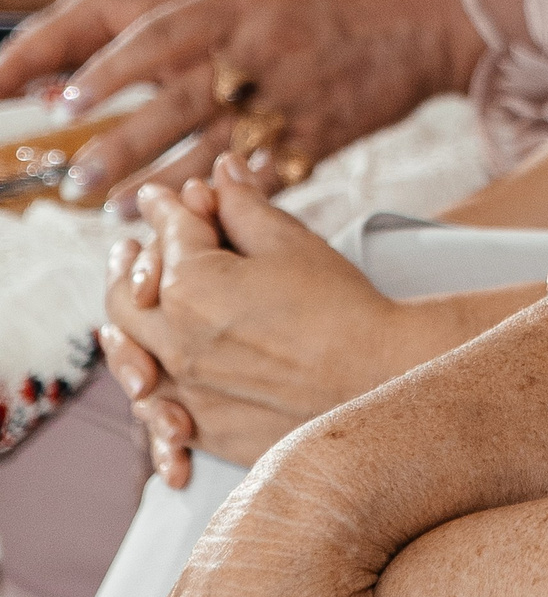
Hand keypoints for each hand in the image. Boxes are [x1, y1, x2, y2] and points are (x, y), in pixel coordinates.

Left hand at [47, 0, 481, 211]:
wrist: (434, 14)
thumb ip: (198, 24)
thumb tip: (110, 62)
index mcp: (245, 1)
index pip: (162, 34)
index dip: (111, 68)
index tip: (67, 97)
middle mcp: (265, 48)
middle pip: (178, 104)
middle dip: (121, 146)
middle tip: (77, 179)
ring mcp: (296, 94)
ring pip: (214, 150)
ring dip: (161, 185)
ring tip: (115, 209)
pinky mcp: (323, 133)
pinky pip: (266, 177)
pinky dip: (227, 200)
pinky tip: (196, 215)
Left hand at [103, 162, 409, 481]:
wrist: (375, 376)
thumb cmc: (340, 304)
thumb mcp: (291, 242)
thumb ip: (243, 205)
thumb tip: (222, 172)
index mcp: (190, 286)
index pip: (169, 234)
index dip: (168, 207)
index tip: (163, 196)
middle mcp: (172, 341)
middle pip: (124, 296)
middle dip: (129, 265)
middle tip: (133, 247)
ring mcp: (184, 389)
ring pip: (128, 352)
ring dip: (126, 322)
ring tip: (139, 302)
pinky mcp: (202, 425)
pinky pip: (154, 403)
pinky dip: (147, 378)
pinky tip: (155, 365)